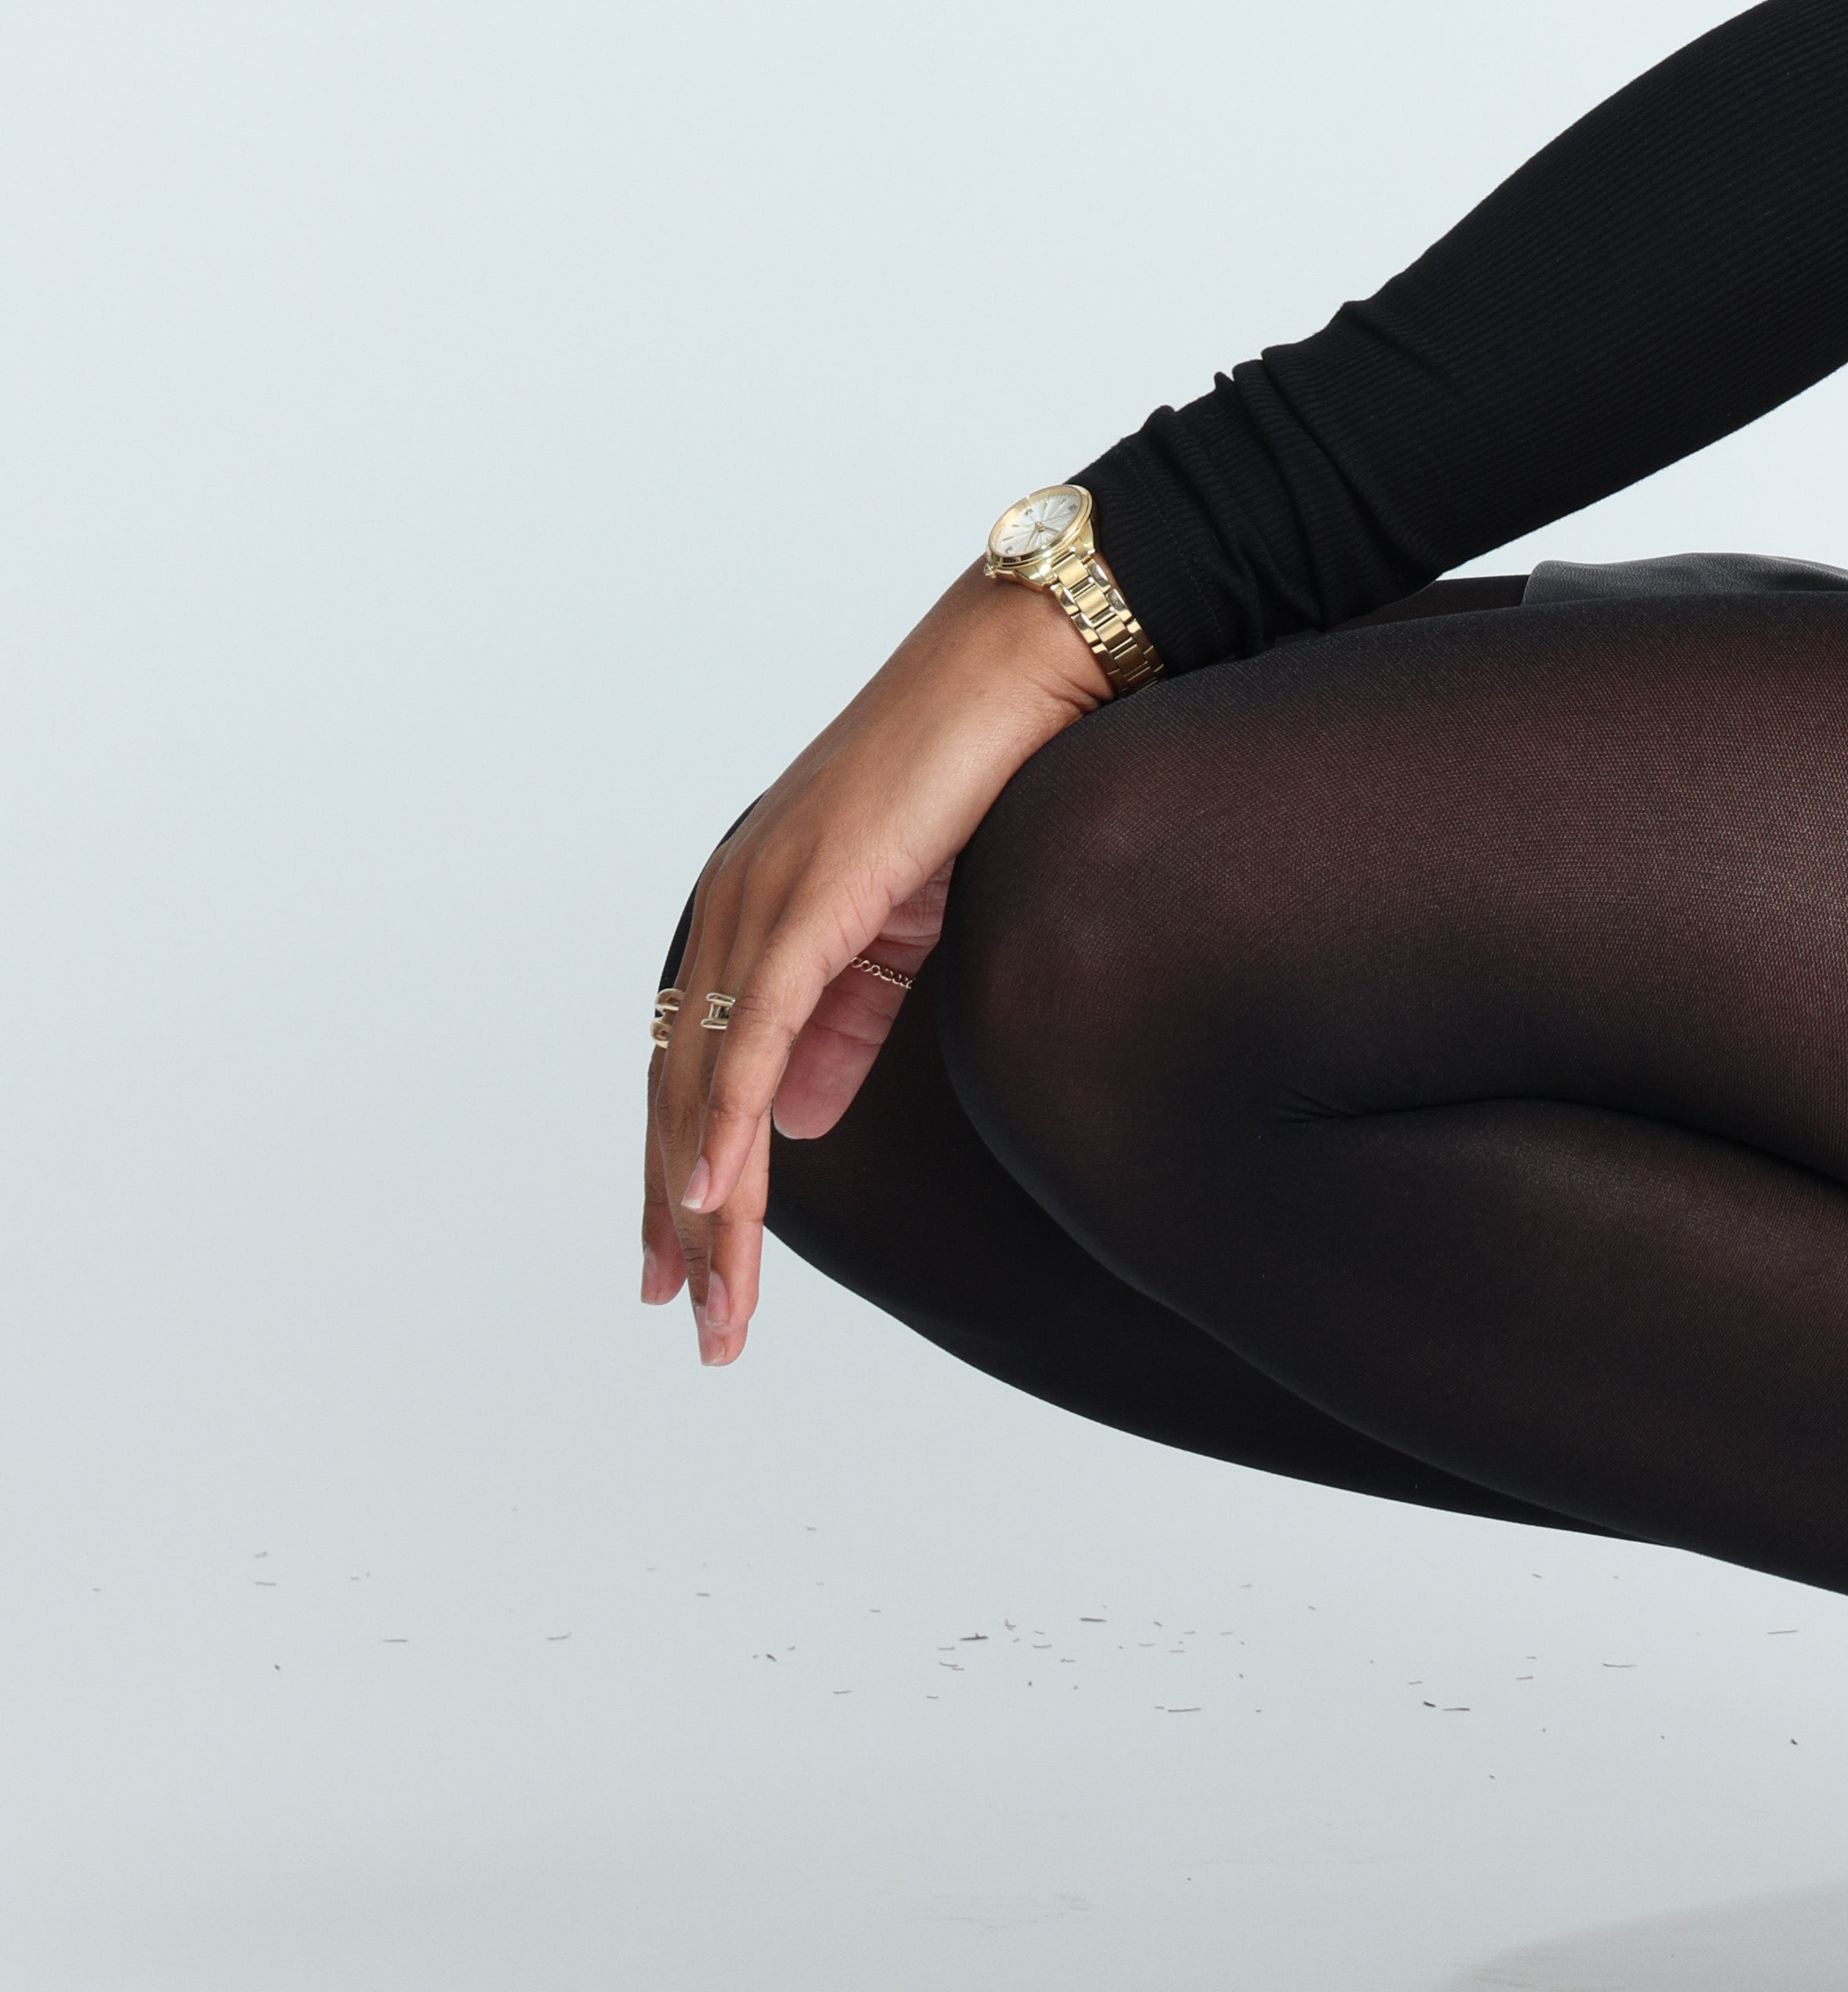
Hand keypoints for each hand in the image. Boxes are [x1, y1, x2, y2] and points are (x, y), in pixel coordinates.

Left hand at [639, 570, 1115, 1365]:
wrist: (1023, 667)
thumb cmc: (981, 772)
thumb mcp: (905, 918)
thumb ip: (844, 1011)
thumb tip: (798, 1115)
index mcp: (752, 909)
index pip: (695, 1066)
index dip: (681, 1169)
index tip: (680, 1262)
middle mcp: (732, 906)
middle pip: (682, 1093)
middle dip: (682, 1221)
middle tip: (690, 1323)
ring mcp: (760, 898)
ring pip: (708, 1086)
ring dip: (706, 1208)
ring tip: (712, 1305)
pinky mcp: (807, 899)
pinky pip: (754, 1036)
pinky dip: (728, 1124)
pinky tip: (711, 1197)